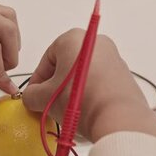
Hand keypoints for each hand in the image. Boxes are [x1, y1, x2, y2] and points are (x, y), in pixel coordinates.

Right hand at [22, 29, 155, 143]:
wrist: (116, 117)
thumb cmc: (79, 100)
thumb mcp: (43, 98)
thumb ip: (31, 95)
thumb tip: (32, 97)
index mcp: (73, 38)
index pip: (47, 59)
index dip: (38, 80)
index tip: (35, 96)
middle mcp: (96, 42)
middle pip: (66, 65)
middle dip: (55, 85)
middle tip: (49, 104)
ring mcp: (113, 58)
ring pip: (83, 75)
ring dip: (71, 91)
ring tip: (67, 111)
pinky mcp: (125, 75)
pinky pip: (99, 83)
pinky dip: (89, 94)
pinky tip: (84, 111)